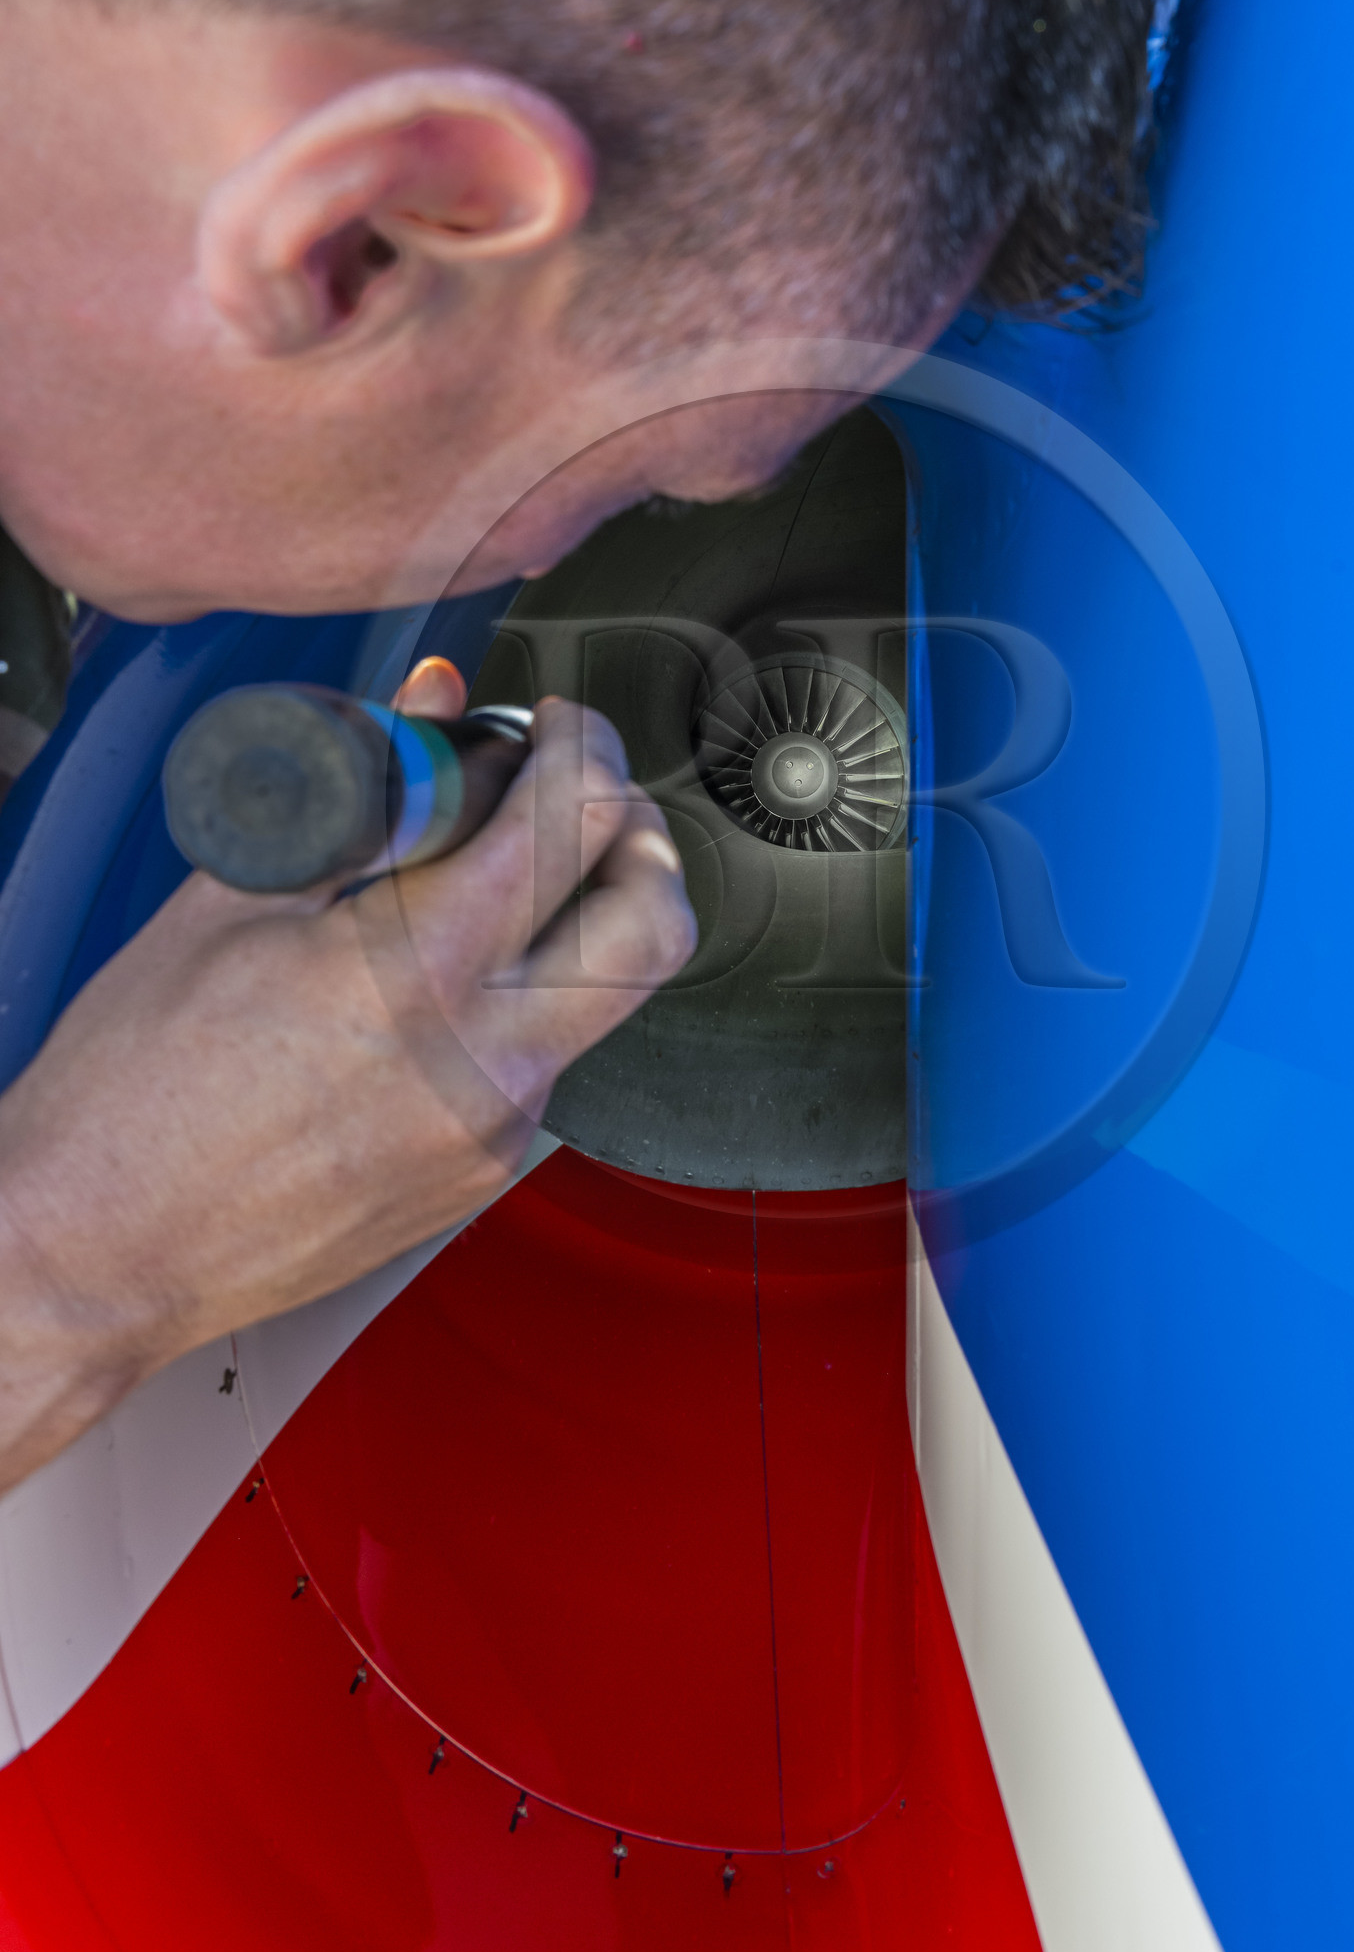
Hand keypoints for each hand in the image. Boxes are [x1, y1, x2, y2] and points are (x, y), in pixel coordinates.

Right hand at [0, 668, 694, 1494]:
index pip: (570, 822)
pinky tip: (452, 977)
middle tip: (583, 799)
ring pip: (616, 997)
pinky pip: (552, 1058)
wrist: (98, 1253)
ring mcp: (497, 1128)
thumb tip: (435, 697)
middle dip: (639, 835)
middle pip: (657, 922)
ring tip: (512, 880)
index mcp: (413, 971)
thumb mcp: (230, 901)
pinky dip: (528, 996)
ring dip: (593, 918)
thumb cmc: (131, 1088)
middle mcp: (483, 1059)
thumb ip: (360, 789)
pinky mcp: (488, 1172)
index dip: (582, 745)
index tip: (559, 728)